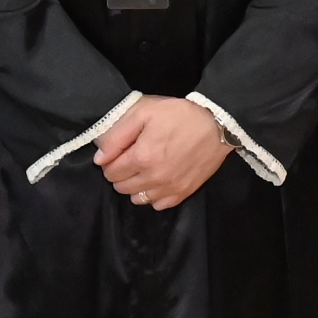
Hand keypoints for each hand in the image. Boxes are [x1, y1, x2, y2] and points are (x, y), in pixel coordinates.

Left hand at [94, 96, 234, 210]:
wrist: (217, 124)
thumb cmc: (179, 114)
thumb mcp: (144, 112)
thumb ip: (118, 135)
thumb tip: (100, 159)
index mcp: (141, 157)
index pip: (110, 172)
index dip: (110, 162)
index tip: (118, 153)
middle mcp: (153, 178)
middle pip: (122, 187)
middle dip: (120, 174)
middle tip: (130, 159)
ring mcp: (169, 188)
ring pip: (138, 199)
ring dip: (135, 186)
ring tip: (143, 170)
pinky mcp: (183, 193)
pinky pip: (158, 205)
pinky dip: (153, 196)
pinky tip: (157, 181)